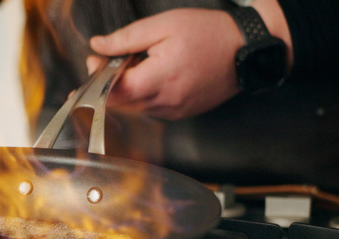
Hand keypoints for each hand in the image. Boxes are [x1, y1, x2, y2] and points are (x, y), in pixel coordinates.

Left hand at [89, 8, 243, 120]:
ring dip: (127, 89)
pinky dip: (144, 94)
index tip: (92, 64)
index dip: (97, 80)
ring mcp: (173, 111)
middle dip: (109, 83)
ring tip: (138, 64)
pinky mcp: (180, 114)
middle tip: (109, 59)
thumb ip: (126, 39)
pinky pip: (150, 108)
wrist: (246, 51)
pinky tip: (153, 75)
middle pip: (121, 102)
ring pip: (134, 107)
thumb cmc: (209, 34)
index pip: (114, 92)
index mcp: (159, 79)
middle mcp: (165, 102)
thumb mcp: (164, 25)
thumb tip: (97, 46)